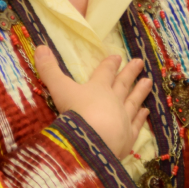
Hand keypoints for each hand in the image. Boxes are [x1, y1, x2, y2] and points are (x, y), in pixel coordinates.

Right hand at [34, 46, 152, 158]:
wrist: (93, 140)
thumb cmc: (76, 112)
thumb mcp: (59, 89)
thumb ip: (49, 71)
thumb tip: (39, 47)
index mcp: (97, 88)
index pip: (105, 72)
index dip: (110, 64)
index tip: (118, 56)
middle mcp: (113, 100)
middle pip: (123, 83)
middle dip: (130, 72)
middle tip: (140, 62)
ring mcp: (123, 118)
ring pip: (134, 101)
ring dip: (140, 91)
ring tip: (149, 81)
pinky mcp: (128, 137)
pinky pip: (136, 124)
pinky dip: (141, 117)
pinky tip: (146, 111)